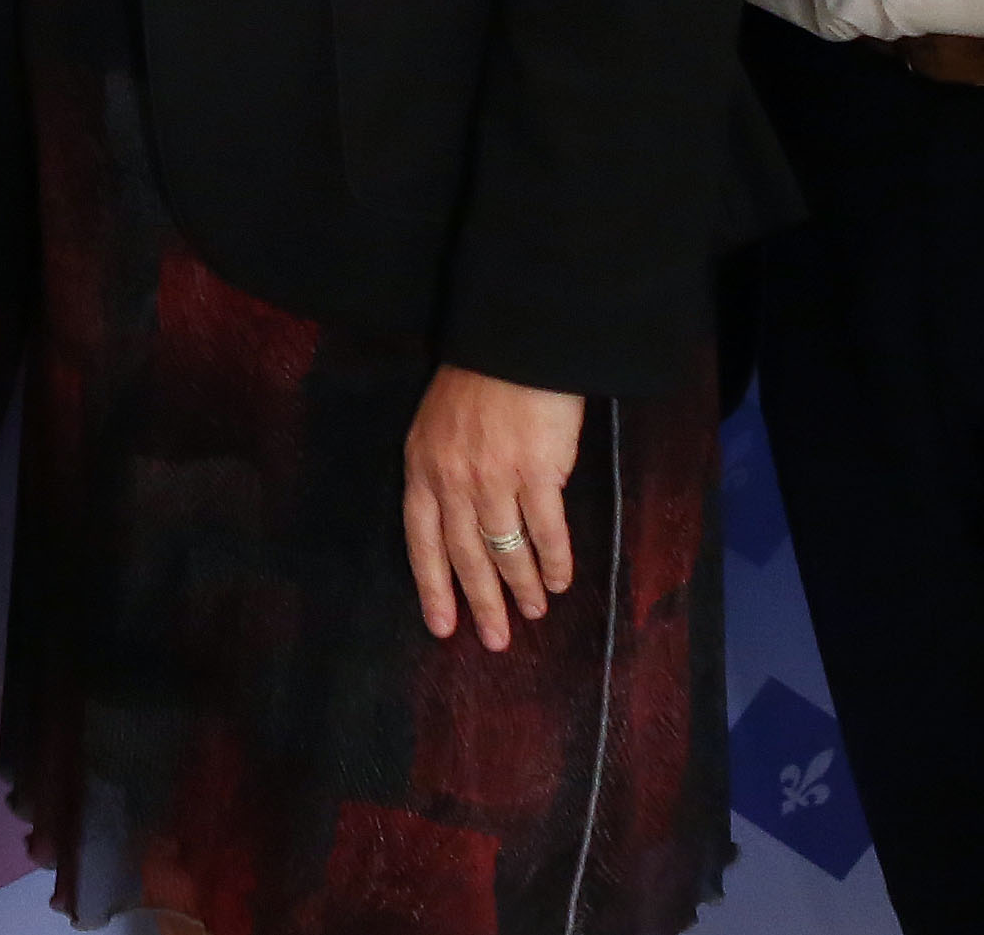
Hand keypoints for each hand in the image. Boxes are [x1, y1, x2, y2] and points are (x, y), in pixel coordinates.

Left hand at [401, 364, 587, 650]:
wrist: (516, 344)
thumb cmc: (478, 382)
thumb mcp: (438, 426)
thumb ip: (443, 473)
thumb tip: (463, 524)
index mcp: (421, 468)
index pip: (421, 541)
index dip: (433, 587)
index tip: (442, 626)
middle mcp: (452, 479)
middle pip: (465, 555)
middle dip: (481, 602)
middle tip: (496, 639)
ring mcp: (493, 477)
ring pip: (506, 549)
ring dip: (522, 586)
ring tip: (534, 611)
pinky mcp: (536, 472)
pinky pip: (546, 531)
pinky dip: (554, 561)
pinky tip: (561, 580)